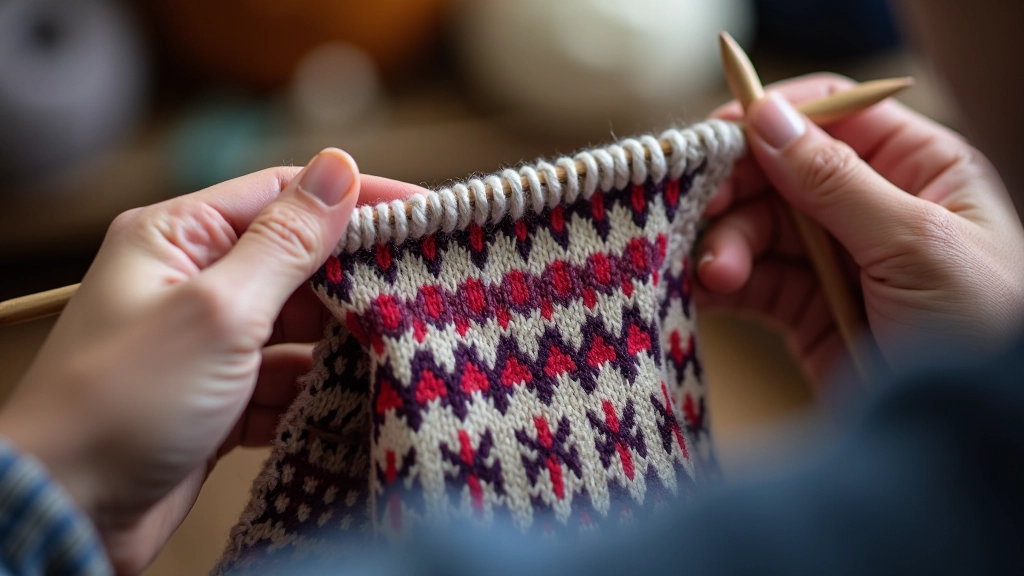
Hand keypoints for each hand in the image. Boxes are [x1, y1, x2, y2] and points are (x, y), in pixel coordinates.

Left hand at [0, 149, 423, 572]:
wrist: (66, 511)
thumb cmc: (123, 400)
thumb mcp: (218, 309)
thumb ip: (287, 241)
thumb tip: (340, 167)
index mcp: (178, 237)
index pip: (284, 194)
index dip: (356, 197)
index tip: (421, 209)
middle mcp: (192, 281)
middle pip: (297, 262)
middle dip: (355, 278)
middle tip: (422, 284)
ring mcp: (207, 343)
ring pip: (296, 327)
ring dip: (337, 342)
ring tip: (392, 350)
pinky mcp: (218, 399)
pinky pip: (284, 381)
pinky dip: (312, 392)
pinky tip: (343, 402)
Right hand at [697, 74, 1023, 386]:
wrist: (969, 437)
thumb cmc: (983, 331)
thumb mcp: (916, 243)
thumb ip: (835, 180)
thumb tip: (766, 115)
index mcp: (921, 168)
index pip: (833, 116)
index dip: (770, 118)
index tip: (712, 136)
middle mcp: (874, 207)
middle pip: (781, 172)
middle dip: (736, 191)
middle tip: (694, 212)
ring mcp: (837, 260)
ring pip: (758, 228)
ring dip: (726, 244)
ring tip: (714, 273)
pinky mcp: (807, 311)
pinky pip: (752, 281)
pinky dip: (722, 282)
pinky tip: (703, 289)